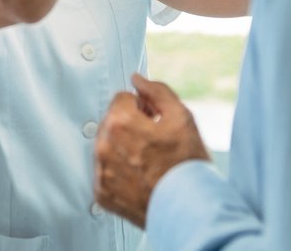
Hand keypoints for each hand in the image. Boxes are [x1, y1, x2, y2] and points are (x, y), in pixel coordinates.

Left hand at [94, 73, 209, 227]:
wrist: (190, 211)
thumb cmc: (187, 165)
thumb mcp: (182, 117)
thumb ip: (157, 91)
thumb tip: (138, 80)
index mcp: (120, 123)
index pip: (121, 98)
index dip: (141, 107)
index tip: (153, 120)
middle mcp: (104, 146)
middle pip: (112, 122)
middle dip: (130, 126)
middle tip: (154, 142)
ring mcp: (100, 172)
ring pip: (107, 146)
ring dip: (122, 148)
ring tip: (148, 162)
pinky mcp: (101, 193)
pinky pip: (105, 172)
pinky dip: (119, 172)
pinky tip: (140, 178)